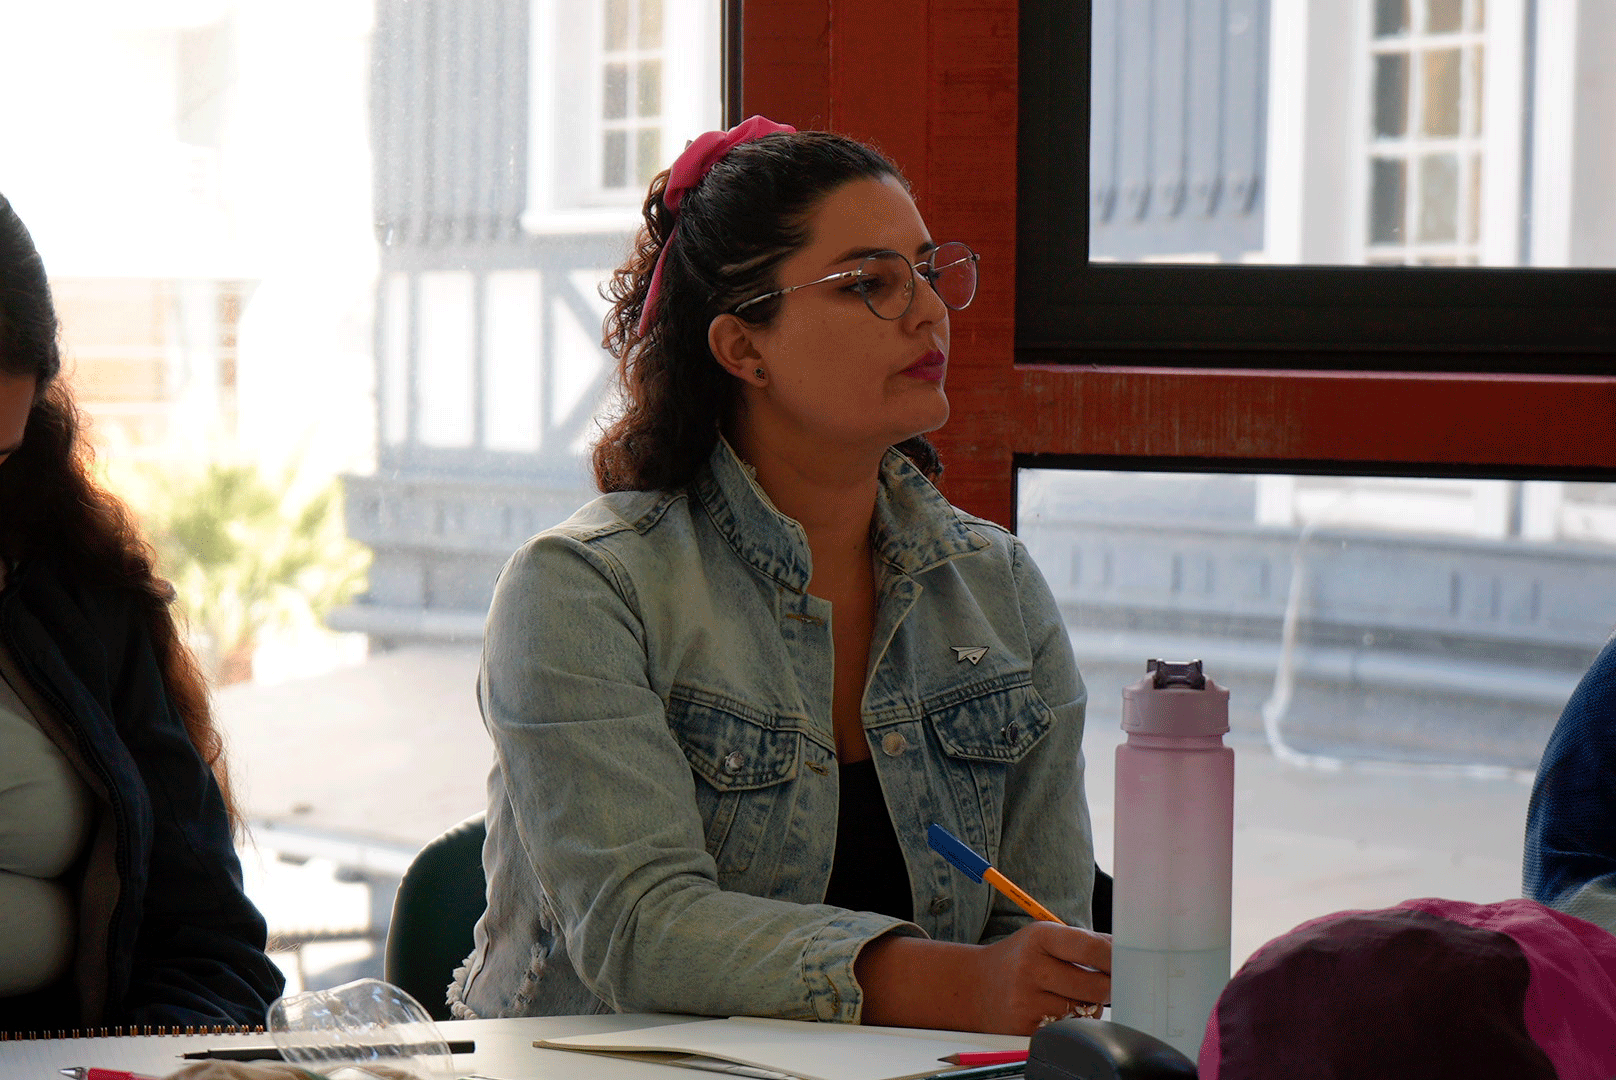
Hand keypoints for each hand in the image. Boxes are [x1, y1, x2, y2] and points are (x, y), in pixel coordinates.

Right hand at [964, 922, 1111, 1034]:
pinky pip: (1068, 1030)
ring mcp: (1026, 1001)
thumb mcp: (1044, 938)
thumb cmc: (1019, 959)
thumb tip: (1125, 948)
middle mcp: (1030, 968)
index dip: (1117, 958)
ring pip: (1084, 1012)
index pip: (1091, 948)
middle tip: (1112, 985)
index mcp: (1039, 938)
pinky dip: (1073, 1023)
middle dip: (1110, 988)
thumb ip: (1085, 942)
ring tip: (1077, 997)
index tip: (1131, 963)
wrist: (974, 986)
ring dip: (1091, 1008)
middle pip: (1094, 986)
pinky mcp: (1025, 1028)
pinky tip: (1060, 1011)